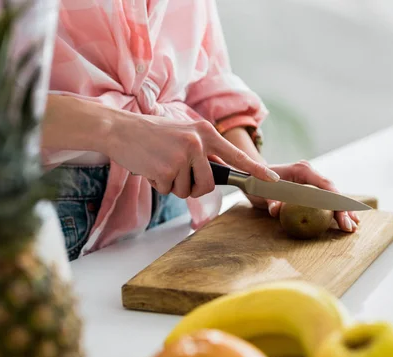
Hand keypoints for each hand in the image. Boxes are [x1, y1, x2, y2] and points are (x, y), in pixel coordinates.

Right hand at [106, 116, 279, 197]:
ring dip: (173, 185)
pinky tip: (151, 167)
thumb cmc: (153, 134)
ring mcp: (182, 156)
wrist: (120, 129)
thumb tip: (221, 173)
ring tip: (161, 165)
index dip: (256, 170)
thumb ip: (204, 150)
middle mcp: (197, 143)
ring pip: (187, 190)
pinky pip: (169, 191)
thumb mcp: (185, 133)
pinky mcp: (165, 169)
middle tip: (177, 174)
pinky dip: (158, 184)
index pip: (236, 155)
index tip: (273, 180)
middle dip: (193, 187)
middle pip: (208, 184)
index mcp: (205, 132)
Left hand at [246, 160, 359, 232]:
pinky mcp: (310, 189)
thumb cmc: (257, 182)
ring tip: (353, 225)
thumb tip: (276, 211)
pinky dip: (334, 210)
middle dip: (343, 210)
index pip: (325, 186)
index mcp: (302, 170)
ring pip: (332, 196)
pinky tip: (344, 220)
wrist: (254, 176)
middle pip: (332, 192)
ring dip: (343, 211)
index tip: (342, 215)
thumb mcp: (261, 192)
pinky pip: (325, 200)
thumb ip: (270, 201)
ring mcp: (312, 181)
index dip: (336, 202)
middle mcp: (310, 173)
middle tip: (350, 227)